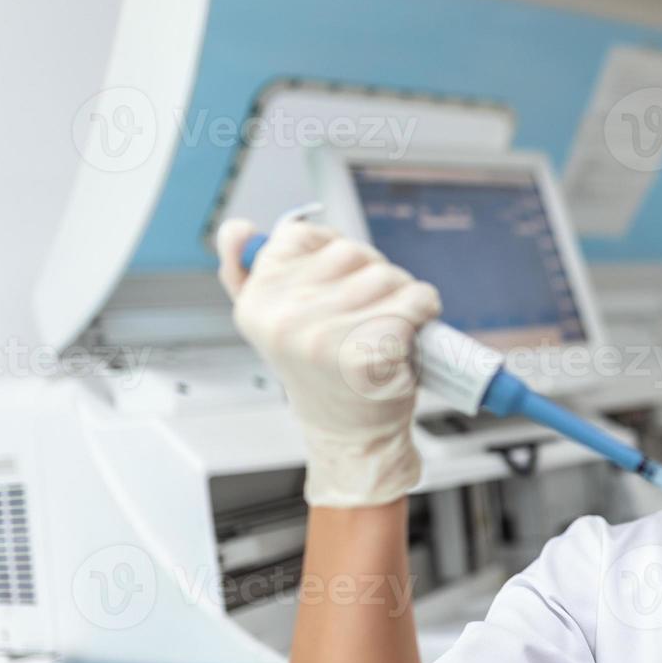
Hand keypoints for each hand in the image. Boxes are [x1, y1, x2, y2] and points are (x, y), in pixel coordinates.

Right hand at [216, 218, 440, 506]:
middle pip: (353, 251)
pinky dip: (425, 310)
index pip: (302, 234)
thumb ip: (246, 273)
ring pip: (388, 274)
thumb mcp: (271, 324)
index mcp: (257, 303)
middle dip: (373, 274)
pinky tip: (411, 334)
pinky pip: (416, 299)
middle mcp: (285, 318)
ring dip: (402, 295)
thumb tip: (236, 229)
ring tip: (388, 326)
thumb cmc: (320, 372)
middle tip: (369, 312)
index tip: (340, 285)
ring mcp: (327, 335)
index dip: (335, 255)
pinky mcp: (371, 349)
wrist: (349, 433)